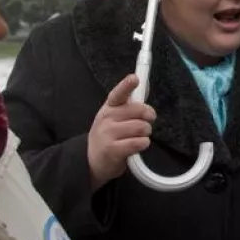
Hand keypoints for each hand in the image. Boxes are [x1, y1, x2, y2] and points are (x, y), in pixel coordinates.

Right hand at [87, 74, 155, 189]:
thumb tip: (145, 93)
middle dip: (148, 118)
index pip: (119, 93)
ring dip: (145, 134)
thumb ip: (129, 106)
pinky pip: (139, 143)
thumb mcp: (113, 117)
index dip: (127, 85)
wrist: (91, 160)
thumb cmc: (108, 136)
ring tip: (137, 137)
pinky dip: (143, 144)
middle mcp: (107, 118)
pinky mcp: (113, 150)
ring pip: (142, 127)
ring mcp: (108, 133)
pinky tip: (136, 146)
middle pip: (140, 111)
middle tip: (144, 124)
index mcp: (109, 107)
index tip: (134, 79)